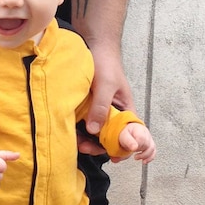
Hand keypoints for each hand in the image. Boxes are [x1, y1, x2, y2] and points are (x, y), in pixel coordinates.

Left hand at [78, 44, 136, 161]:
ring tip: (76, 142)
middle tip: (84, 147)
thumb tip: (94, 131)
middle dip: (100, 147)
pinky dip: (80, 133)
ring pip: (97, 136)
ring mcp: (101, 113)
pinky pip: (86, 127)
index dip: (127, 149)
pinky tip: (72, 133)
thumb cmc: (106, 64)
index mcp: (126, 111)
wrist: (93, 46)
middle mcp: (115, 115)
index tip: (116, 158)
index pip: (132, 136)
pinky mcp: (88, 110)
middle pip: (112, 140)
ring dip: (88, 142)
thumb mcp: (106, 85)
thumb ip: (101, 107)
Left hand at [119, 122, 155, 163]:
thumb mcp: (124, 136)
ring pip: (152, 148)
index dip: (137, 145)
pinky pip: (153, 152)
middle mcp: (146, 133)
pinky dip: (149, 158)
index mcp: (138, 129)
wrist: (130, 132)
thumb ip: (128, 141)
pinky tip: (144, 161)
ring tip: (136, 157)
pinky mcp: (151, 145)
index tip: (133, 149)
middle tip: (132, 151)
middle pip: (146, 144)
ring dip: (144, 155)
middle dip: (139, 149)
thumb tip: (134, 148)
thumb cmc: (127, 134)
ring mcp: (150, 139)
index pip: (142, 138)